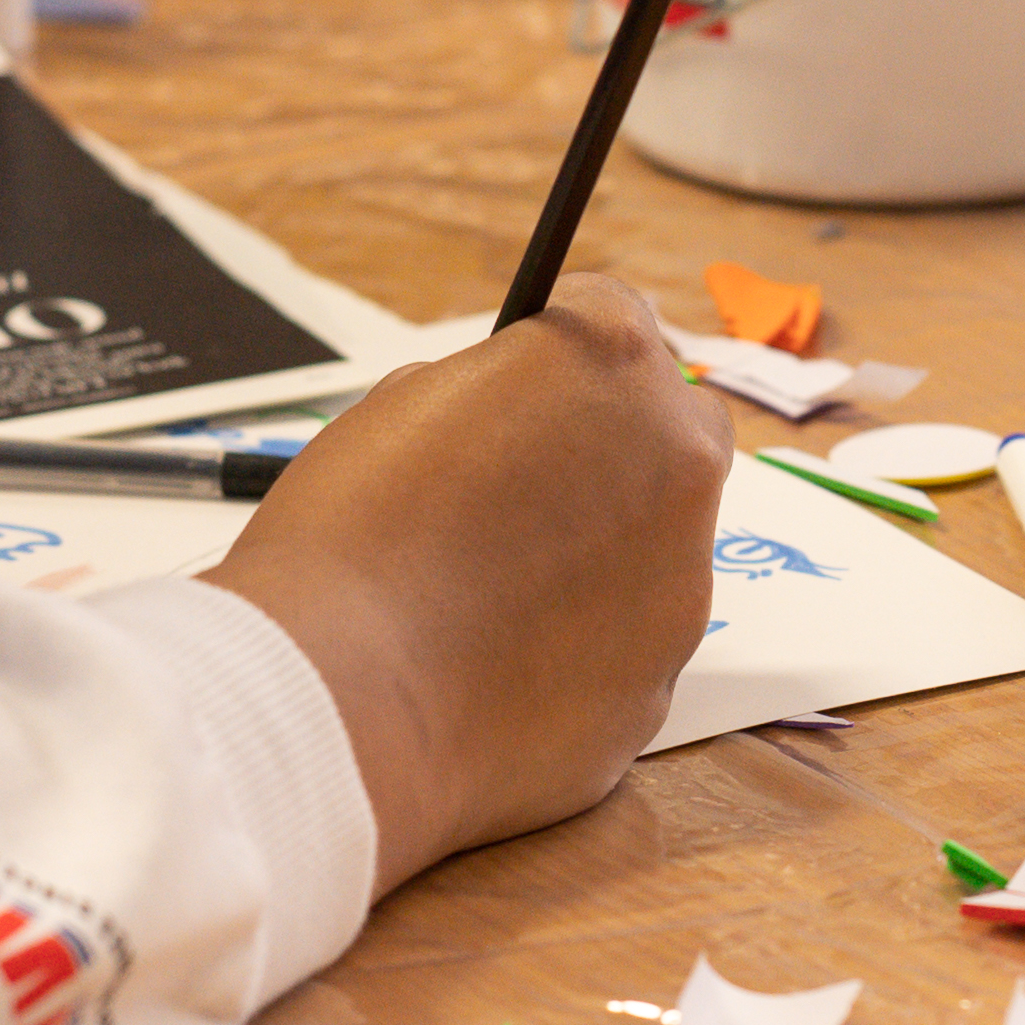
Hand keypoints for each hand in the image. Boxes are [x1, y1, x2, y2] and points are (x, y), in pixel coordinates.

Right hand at [203, 279, 726, 885]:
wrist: (340, 701)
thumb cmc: (348, 544)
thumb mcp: (402, 402)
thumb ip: (489, 391)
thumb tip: (507, 414)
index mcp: (610, 359)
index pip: (615, 322)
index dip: (556, 367)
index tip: (526, 398)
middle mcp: (677, 458)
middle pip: (671, 431)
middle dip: (614, 452)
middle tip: (526, 495)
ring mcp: (684, 578)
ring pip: (659, 551)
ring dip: (600, 560)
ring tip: (490, 600)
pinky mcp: (662, 682)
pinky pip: (631, 650)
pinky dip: (582, 653)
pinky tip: (500, 666)